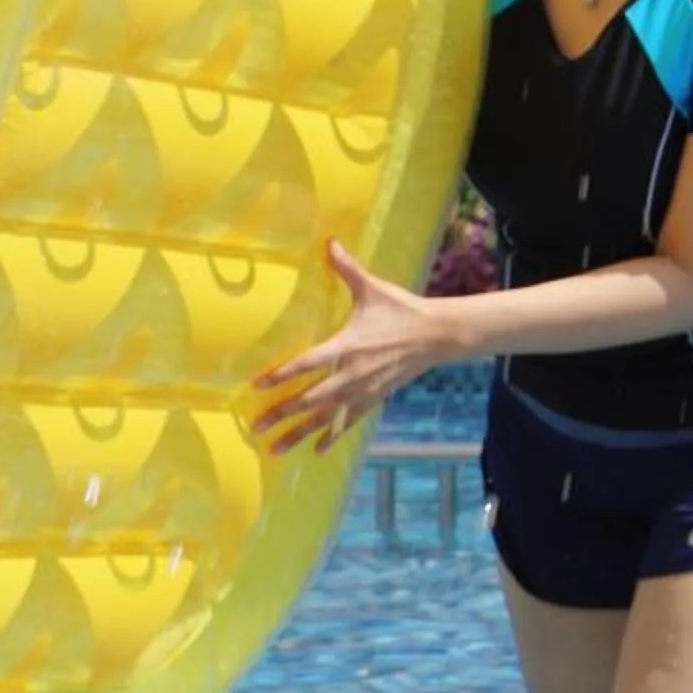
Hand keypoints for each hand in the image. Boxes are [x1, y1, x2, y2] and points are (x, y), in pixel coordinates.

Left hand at [250, 239, 452, 454]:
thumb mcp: (373, 289)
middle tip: (254, 427)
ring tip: (275, 449)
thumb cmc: (403, 309)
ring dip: (299, 434)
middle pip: (310, 398)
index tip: (257, 385)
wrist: (438, 334)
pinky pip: (348, 422)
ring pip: (326, 416)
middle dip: (281, 413)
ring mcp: (363, 389)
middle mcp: (352, 373)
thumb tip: (330, 241)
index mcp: (347, 345)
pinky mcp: (374, 398)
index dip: (281, 374)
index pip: (307, 363)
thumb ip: (347, 269)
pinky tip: (316, 450)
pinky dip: (331, 436)